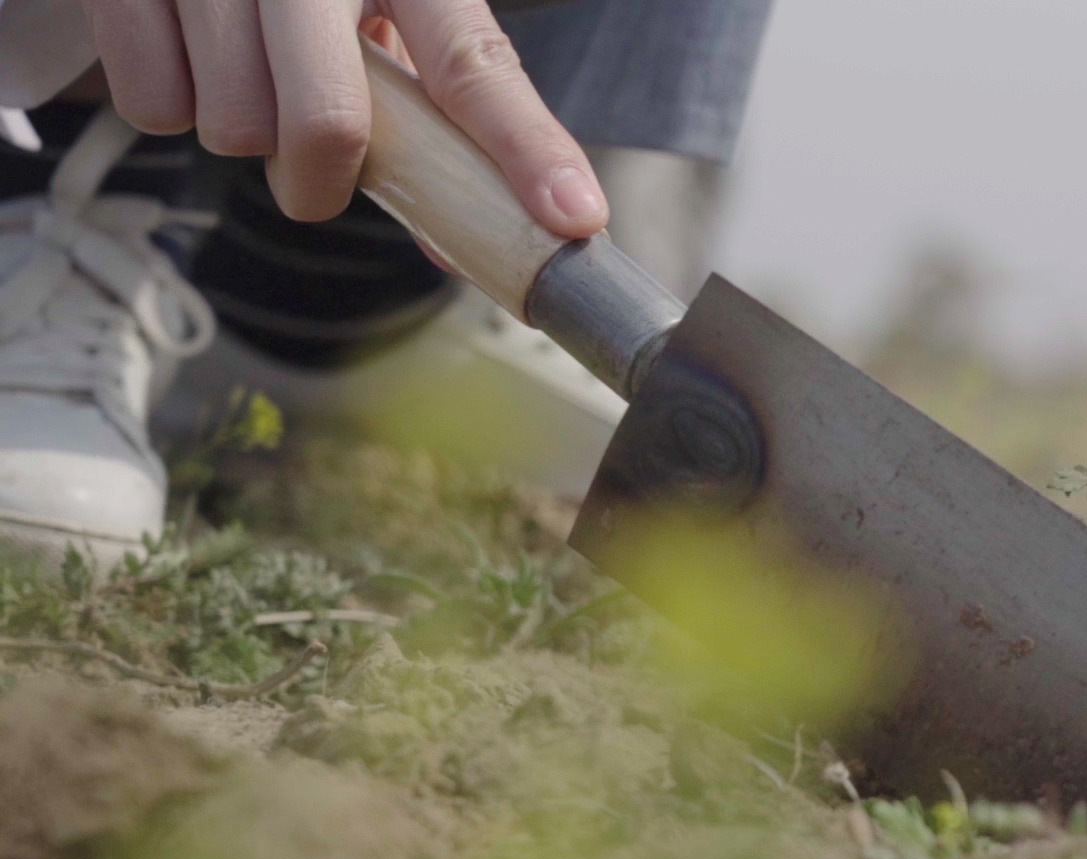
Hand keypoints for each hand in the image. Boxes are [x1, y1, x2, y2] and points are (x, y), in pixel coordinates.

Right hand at [79, 0, 605, 236]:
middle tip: (319, 163)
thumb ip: (433, 112)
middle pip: (326, 125)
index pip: (475, 66)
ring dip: (244, 133)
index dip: (525, 149)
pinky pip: (152, 104)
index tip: (571, 217)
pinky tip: (192, 54)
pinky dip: (169, 103)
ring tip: (250, 73)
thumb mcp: (393, 6)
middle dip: (320, 178)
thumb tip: (458, 244)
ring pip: (232, 126)